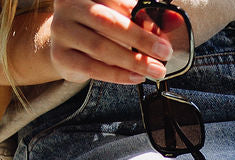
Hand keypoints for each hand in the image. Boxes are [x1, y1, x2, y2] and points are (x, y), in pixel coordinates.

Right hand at [48, 0, 173, 84]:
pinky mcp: (61, 55)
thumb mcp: (117, 16)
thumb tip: (174, 20)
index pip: (117, 0)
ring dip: (133, 61)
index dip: (141, 15)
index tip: (163, 31)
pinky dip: (118, 74)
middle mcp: (69, 5)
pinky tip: (136, 77)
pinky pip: (93, 68)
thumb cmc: (96, 28)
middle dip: (140, 39)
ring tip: (155, 70)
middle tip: (164, 53)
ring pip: (101, 47)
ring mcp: (61, 30)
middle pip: (108, 21)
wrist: (64, 46)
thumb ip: (141, 16)